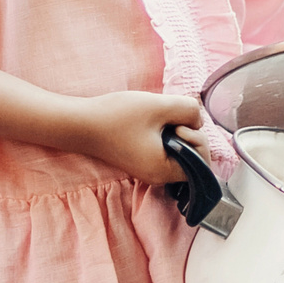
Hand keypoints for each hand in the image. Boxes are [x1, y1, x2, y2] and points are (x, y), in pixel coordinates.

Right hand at [64, 90, 203, 183]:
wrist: (80, 123)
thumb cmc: (117, 117)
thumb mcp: (159, 106)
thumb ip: (189, 110)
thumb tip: (197, 120)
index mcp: (165, 171)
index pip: (203, 162)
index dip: (198, 139)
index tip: (177, 125)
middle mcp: (159, 176)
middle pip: (192, 155)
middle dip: (187, 132)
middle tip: (166, 118)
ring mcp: (149, 169)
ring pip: (179, 149)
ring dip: (174, 130)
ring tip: (155, 118)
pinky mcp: (141, 159)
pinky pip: (165, 148)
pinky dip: (163, 133)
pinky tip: (149, 122)